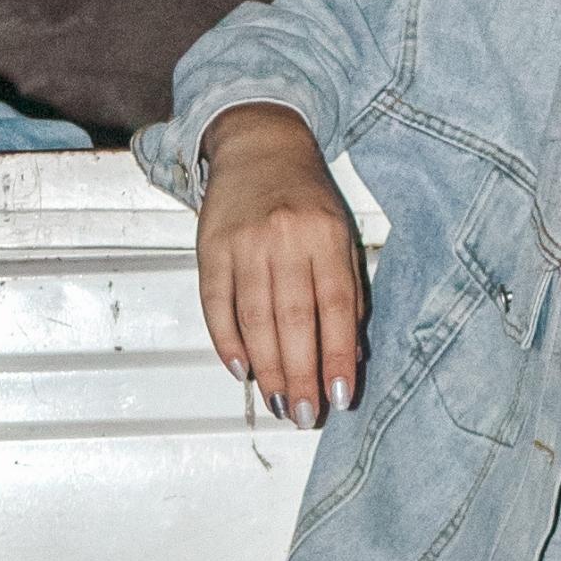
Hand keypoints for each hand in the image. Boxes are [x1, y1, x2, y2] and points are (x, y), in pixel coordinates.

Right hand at [197, 104, 365, 425]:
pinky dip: (227, 342)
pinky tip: (242, 370)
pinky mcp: (210, 249)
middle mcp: (284, 240)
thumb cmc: (306, 197)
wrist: (259, 146)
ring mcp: (243, 245)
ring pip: (254, 320)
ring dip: (267, 369)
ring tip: (279, 403)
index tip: (341, 396)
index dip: (338, 356)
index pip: (335, 308)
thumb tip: (351, 353)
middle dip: (301, 375)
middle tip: (306, 414)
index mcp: (325, 236)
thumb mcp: (340, 234)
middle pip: (292, 320)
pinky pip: (217, 305)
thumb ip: (348, 290)